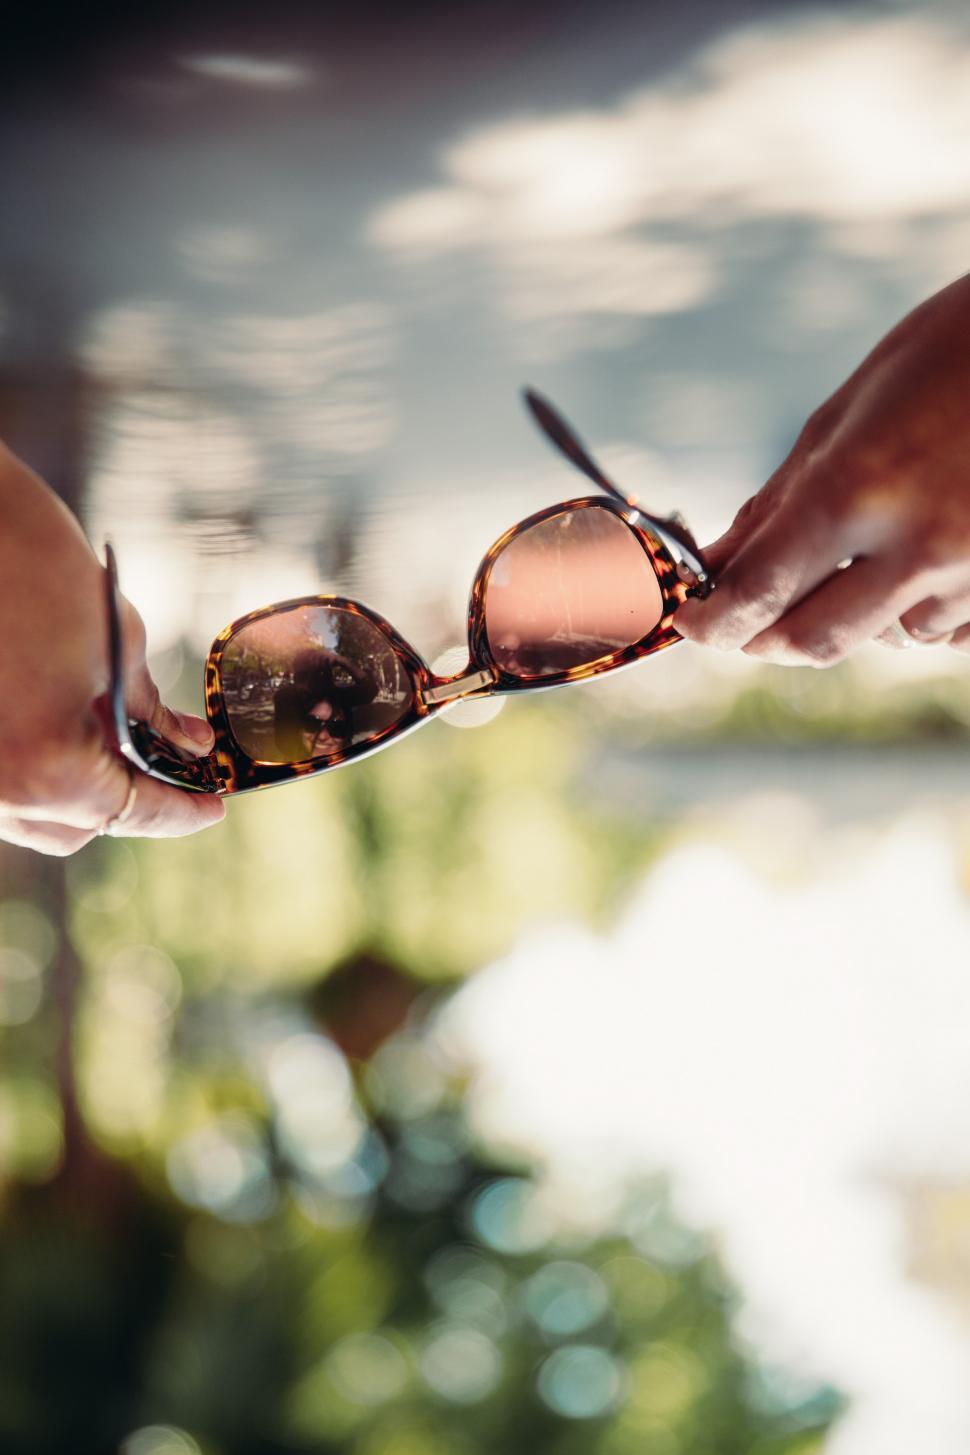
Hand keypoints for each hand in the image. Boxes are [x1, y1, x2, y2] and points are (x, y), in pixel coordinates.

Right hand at [0, 441, 224, 854]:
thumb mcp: (117, 643)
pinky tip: (67, 730)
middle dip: (127, 801)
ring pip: (33, 811)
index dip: (181, 809)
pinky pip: (4, 781)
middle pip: (76, 826)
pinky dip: (39, 767)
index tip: (212, 806)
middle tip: (173, 770)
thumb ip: (153, 711)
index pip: (132, 812)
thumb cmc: (34, 566)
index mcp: (47, 771)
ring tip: (120, 747)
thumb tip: (186, 744)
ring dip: (78, 789)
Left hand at [676, 273, 969, 663]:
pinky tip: (921, 559)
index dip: (714, 621)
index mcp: (856, 492)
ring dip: (851, 613)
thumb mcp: (848, 412)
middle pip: (811, 639)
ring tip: (861, 554)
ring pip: (882, 638)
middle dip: (765, 637)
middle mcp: (915, 547)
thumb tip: (714, 564)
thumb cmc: (949, 351)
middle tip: (747, 617)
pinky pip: (943, 632)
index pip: (759, 593)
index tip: (692, 620)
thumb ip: (777, 502)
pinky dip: (916, 611)